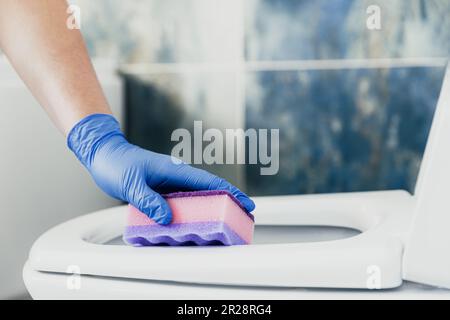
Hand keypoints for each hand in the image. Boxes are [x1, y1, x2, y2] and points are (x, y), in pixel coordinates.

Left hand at [67, 114, 254, 224]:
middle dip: (227, 205)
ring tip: (222, 227)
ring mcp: (171, 184)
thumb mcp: (131, 184)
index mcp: (175, 171)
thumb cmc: (117, 164)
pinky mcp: (163, 191)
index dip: (230, 194)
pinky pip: (181, 204)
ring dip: (209, 211)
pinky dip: (190, 214)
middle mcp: (177, 177)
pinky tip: (192, 226)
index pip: (209, 183)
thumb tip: (167, 219)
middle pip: (209, 192)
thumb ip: (149, 201)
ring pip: (196, 200)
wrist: (105, 155)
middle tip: (241, 220)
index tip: (246, 204)